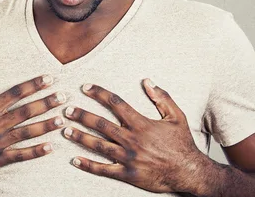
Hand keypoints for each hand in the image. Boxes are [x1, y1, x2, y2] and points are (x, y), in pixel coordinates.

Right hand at [0, 59, 65, 172]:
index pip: (15, 93)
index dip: (33, 85)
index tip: (49, 78)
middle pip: (25, 112)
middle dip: (45, 103)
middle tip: (63, 96)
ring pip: (26, 133)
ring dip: (45, 126)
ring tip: (62, 119)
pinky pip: (20, 155)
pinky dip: (35, 152)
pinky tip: (50, 147)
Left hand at [63, 80, 212, 194]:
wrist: (188, 172)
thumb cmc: (182, 143)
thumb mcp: (176, 116)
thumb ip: (162, 97)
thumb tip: (147, 81)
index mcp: (141, 123)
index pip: (115, 103)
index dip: (98, 93)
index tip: (85, 87)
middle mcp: (132, 139)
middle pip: (101, 124)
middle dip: (82, 115)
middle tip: (67, 110)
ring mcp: (128, 158)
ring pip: (98, 146)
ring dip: (80, 137)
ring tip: (65, 130)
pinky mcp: (127, 174)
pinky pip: (103, 170)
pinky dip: (88, 165)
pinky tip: (75, 160)